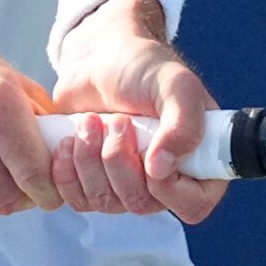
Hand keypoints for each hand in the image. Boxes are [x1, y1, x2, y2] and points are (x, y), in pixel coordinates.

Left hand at [47, 0, 229, 224]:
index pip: (193, 206)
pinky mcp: (92, 183)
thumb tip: (161, 169)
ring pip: (106, 203)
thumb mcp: (174, 84)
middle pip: (141, 204)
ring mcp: (126, 186)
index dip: (169, 189)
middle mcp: (165, 181)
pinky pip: (78, 200)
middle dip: (119, 160)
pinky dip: (67, 171)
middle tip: (118, 120)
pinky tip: (69, 139)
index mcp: (198, 162)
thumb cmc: (144, 67)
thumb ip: (183, 123)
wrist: (100, 59)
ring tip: (92, 121)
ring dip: (91, 160)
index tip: (150, 153)